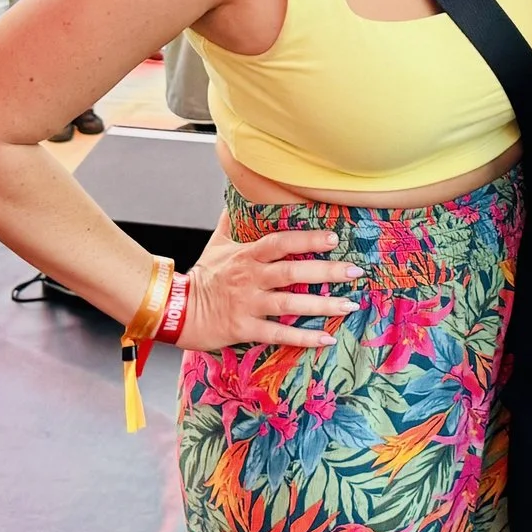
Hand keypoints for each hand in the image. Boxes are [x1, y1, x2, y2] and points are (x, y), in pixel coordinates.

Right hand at [178, 230, 360, 350]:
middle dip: (326, 272)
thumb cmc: (202, 276)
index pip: (280, 243)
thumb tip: (237, 192)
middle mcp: (251, 279)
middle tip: (354, 272)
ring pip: (290, 304)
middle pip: (292, 273)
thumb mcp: (217, 244)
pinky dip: (303, 337)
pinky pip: (279, 334)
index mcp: (247, 256)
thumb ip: (232, 220)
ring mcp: (248, 305)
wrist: (176, 310)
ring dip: (322, 305)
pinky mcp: (245, 329)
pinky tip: (326, 338)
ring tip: (350, 305)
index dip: (306, 240)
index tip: (333, 238)